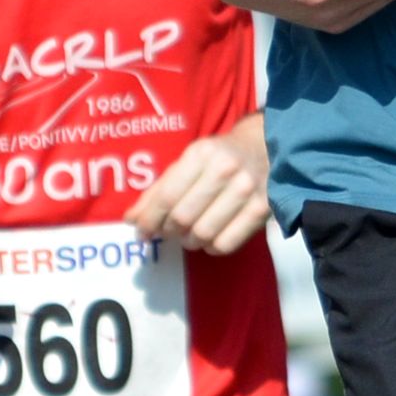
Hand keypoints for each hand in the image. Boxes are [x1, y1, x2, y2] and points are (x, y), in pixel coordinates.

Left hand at [129, 122, 268, 255]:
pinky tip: (210, 239)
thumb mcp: (188, 162)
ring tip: (189, 235)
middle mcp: (225, 170)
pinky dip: (211, 248)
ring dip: (190, 241)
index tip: (141, 232)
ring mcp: (247, 190)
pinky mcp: (262, 209)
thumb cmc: (218, 157)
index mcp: (202, 154)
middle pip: (183, 218)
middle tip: (169, 232)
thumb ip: (159, 190)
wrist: (264, 148)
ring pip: (204, 234)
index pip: (167, 196)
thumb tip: (131, 220)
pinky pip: (226, 244)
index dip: (149, 220)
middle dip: (169, 231)